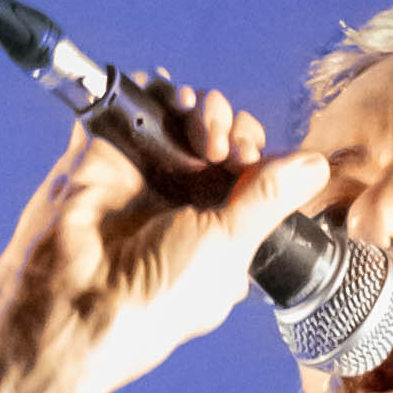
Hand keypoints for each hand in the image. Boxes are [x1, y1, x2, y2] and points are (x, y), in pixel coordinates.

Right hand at [0, 82, 332, 392]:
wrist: (76, 301)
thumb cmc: (155, 297)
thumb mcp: (230, 248)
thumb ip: (270, 199)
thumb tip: (316, 164)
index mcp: (221, 233)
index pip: (255, 175)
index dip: (261, 157)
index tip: (252, 161)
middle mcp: (185, 202)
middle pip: (226, 138)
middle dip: (235, 129)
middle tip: (224, 150)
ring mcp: (147, 174)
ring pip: (188, 116)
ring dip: (205, 109)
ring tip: (199, 131)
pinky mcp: (109, 151)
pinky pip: (139, 103)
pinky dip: (157, 91)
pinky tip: (172, 102)